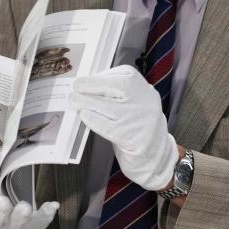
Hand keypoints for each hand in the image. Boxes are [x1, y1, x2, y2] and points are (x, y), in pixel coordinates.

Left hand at [69, 65, 177, 190]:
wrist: (154, 153)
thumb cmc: (137, 123)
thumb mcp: (134, 102)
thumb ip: (116, 92)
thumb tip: (87, 84)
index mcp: (144, 88)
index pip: (119, 75)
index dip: (98, 77)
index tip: (85, 80)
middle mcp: (143, 100)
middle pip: (112, 87)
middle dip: (90, 86)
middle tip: (75, 88)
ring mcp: (137, 118)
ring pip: (106, 105)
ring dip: (85, 102)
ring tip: (74, 101)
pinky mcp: (129, 136)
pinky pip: (104, 125)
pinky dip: (91, 118)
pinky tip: (84, 115)